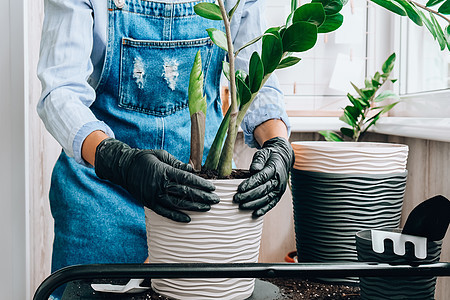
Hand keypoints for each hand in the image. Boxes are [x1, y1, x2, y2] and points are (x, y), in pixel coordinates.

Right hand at [94, 138, 218, 222]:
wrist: (124, 167)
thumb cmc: (145, 159)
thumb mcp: (161, 155)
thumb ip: (177, 163)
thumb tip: (192, 170)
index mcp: (165, 171)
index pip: (187, 179)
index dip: (201, 184)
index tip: (212, 187)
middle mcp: (160, 185)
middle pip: (185, 193)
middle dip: (202, 197)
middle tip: (215, 200)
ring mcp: (154, 196)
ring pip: (178, 204)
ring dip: (194, 207)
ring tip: (207, 208)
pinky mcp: (149, 203)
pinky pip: (165, 212)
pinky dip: (177, 217)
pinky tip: (188, 219)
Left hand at [233, 137, 293, 216]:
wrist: (283, 159)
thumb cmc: (269, 156)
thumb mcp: (263, 153)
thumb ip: (258, 160)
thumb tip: (253, 169)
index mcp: (274, 168)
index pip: (262, 177)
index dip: (250, 184)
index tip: (239, 189)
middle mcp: (278, 180)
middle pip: (263, 190)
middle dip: (249, 195)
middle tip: (236, 199)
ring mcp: (280, 189)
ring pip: (267, 198)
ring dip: (254, 204)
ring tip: (241, 206)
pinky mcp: (279, 195)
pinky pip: (272, 203)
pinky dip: (264, 209)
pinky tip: (255, 213)